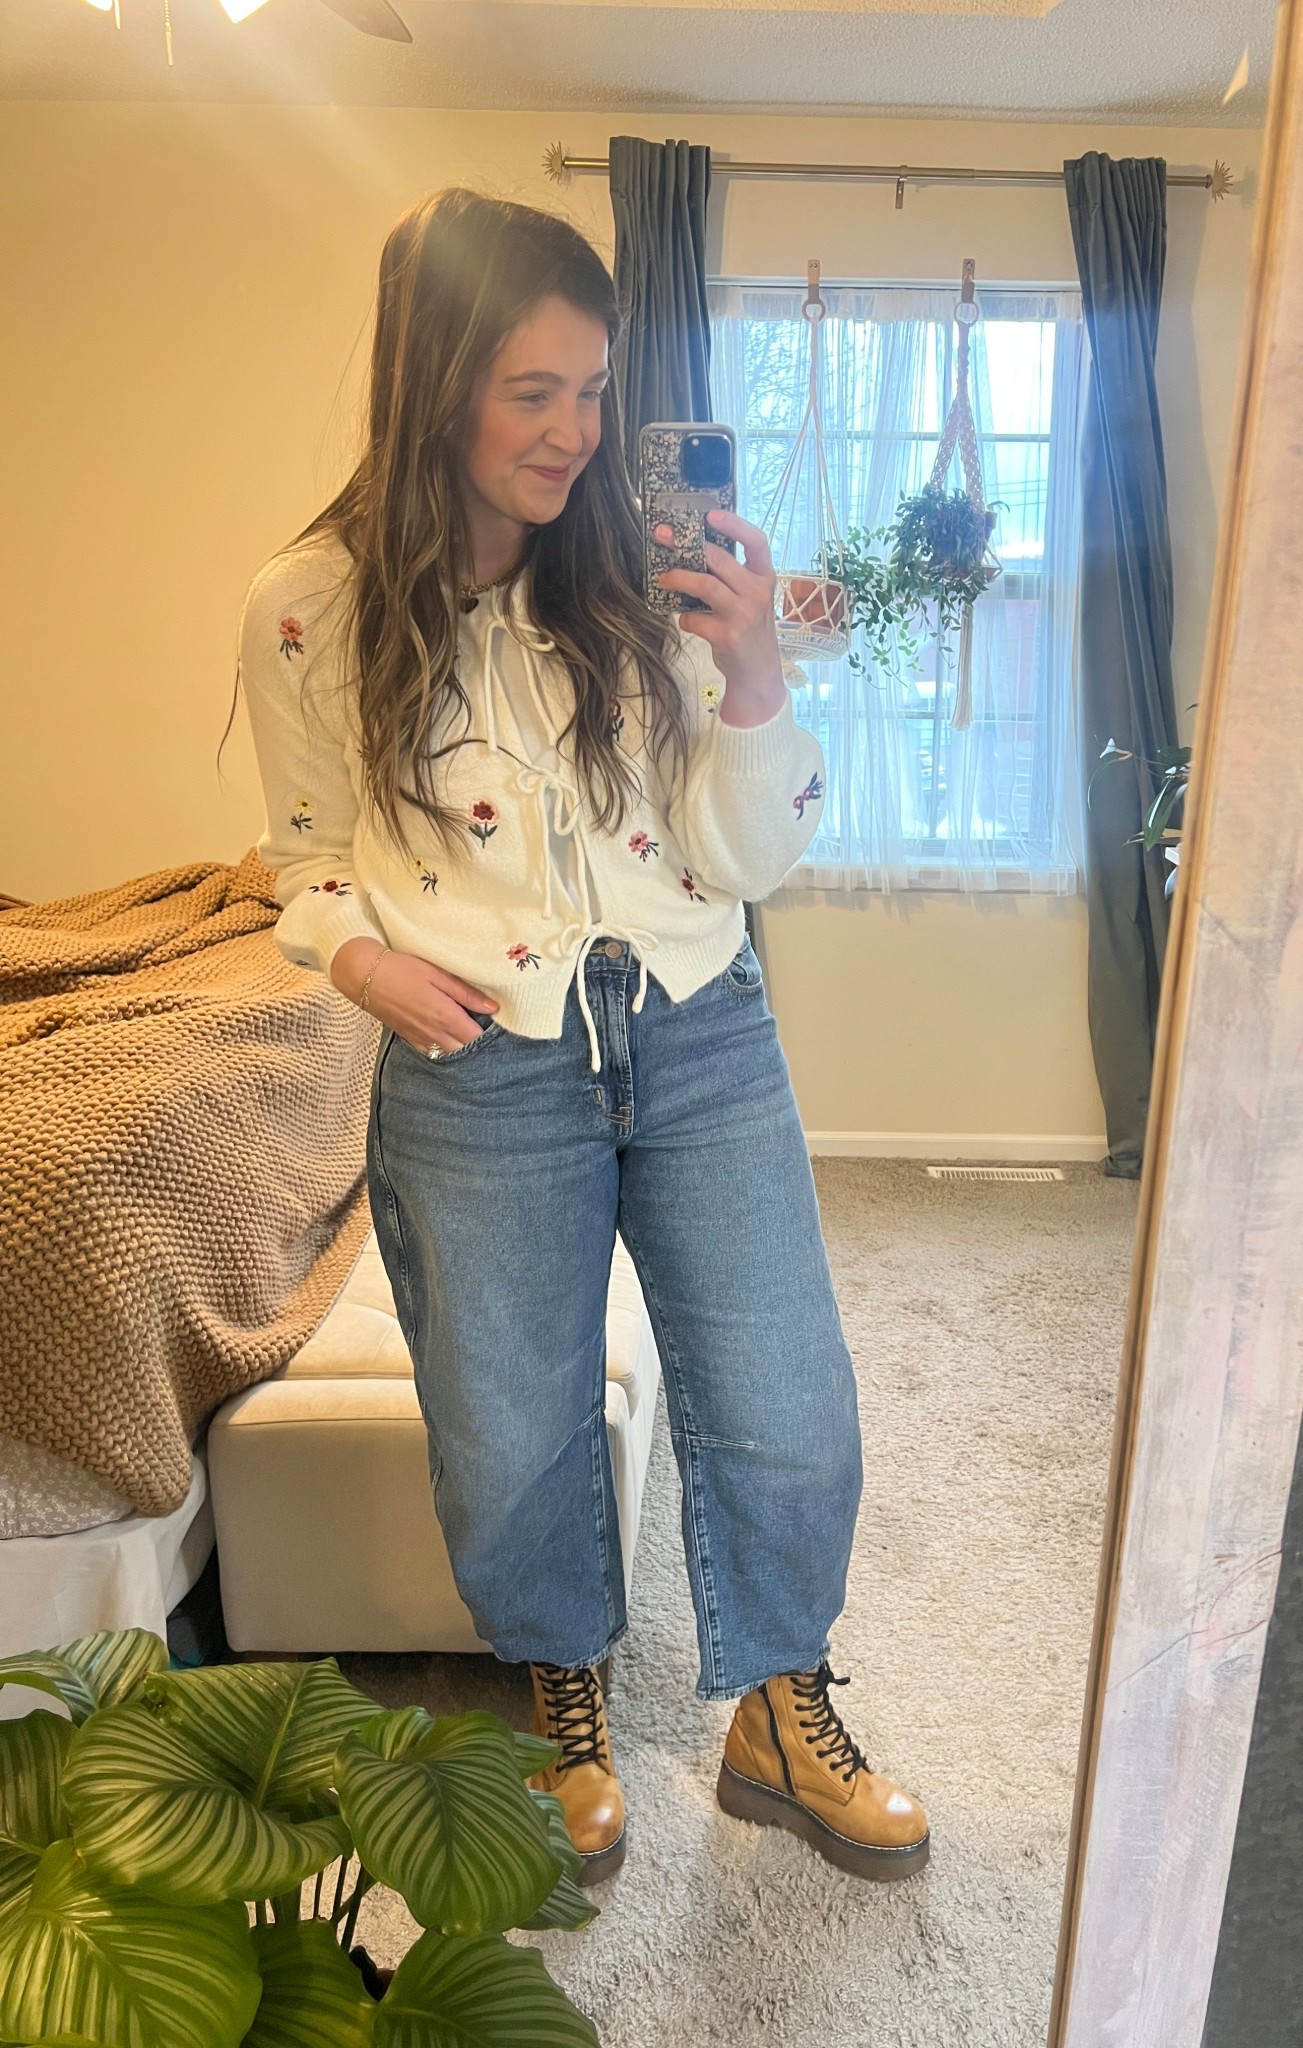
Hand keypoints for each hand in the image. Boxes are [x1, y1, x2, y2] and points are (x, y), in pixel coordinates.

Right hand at [331, 938, 498, 1054]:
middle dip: (480, 1046)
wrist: (366, 977)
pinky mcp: (410, 1040)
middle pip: (467, 1051)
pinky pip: (434, 1053)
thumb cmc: (403, 970)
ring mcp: (421, 1039)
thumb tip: (493, 1008)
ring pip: (451, 1055)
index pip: (478, 1037)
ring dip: (464, 1050)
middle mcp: (435, 1033)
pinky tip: (452, 1041)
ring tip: (473, 1038)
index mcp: (446, 1016)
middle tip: (491, 1035)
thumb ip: (466, 993)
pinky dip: (446, 1051)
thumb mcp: (438, 975)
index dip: (492, 1036)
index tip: (501, 1029)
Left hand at [653, 508, 784, 708]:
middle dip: (686, 545)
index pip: (757, 541)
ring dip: (678, 578)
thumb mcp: (751, 598)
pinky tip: (688, 621)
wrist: (758, 671)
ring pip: (704, 585)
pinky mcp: (727, 636)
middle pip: (719, 559)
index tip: (710, 514)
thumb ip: (732, 576)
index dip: (734, 525)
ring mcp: (743, 614)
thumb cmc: (750, 628)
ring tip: (663, 577)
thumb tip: (693, 552)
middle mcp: (757, 593)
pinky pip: (695, 618)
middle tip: (663, 537)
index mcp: (765, 577)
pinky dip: (686, 618)